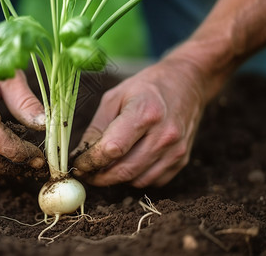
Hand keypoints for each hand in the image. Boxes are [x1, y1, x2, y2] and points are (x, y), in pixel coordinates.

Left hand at [72, 56, 207, 186]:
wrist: (187, 83)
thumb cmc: (146, 87)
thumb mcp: (114, 97)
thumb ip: (96, 128)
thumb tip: (80, 155)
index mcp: (145, 112)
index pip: (112, 149)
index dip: (90, 161)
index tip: (78, 164)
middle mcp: (164, 134)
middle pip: (124, 170)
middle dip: (99, 177)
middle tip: (86, 173)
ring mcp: (176, 149)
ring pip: (137, 180)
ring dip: (117, 179)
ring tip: (105, 167)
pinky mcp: (182, 160)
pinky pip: (153, 181)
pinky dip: (136, 178)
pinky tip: (129, 163)